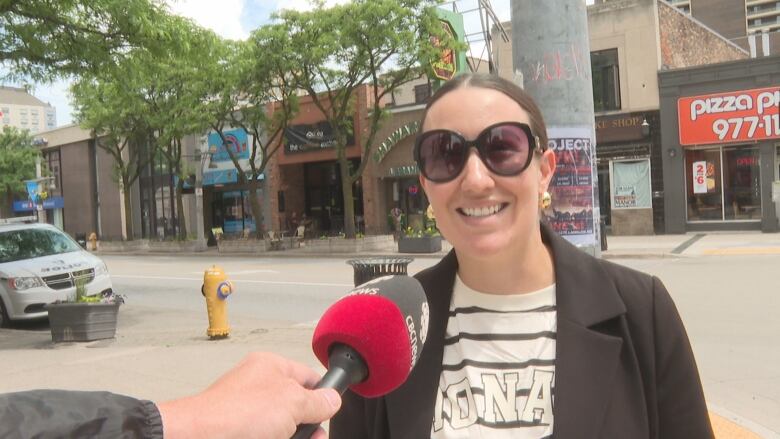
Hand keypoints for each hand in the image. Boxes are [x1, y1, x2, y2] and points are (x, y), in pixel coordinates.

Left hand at [158, 352, 340, 438]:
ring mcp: (247, 414)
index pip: (307, 376)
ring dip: (295, 436)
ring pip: (282, 428)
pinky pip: (266, 436)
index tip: (330, 411)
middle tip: (313, 436)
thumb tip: (332, 399)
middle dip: (309, 426)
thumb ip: (318, 401)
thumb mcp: (293, 402)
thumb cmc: (236, 413)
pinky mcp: (239, 432)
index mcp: (270, 367)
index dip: (322, 394)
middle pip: (296, 408)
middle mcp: (257, 388)